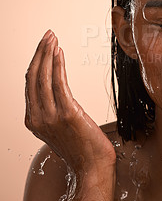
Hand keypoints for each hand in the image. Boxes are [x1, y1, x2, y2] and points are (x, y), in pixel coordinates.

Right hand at [24, 30, 115, 177]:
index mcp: (34, 120)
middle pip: (33, 77)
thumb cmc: (81, 147)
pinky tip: (59, 53)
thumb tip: (57, 90)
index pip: (30, 84)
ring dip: (47, 54)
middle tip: (48, 35)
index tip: (43, 46)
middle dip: (39, 52)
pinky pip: (59, 84)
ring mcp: (51, 116)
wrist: (92, 165)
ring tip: (52, 39)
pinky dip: (57, 66)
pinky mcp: (67, 113)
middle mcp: (38, 117)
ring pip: (43, 78)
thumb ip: (53, 110)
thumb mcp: (60, 128)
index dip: (36, 62)